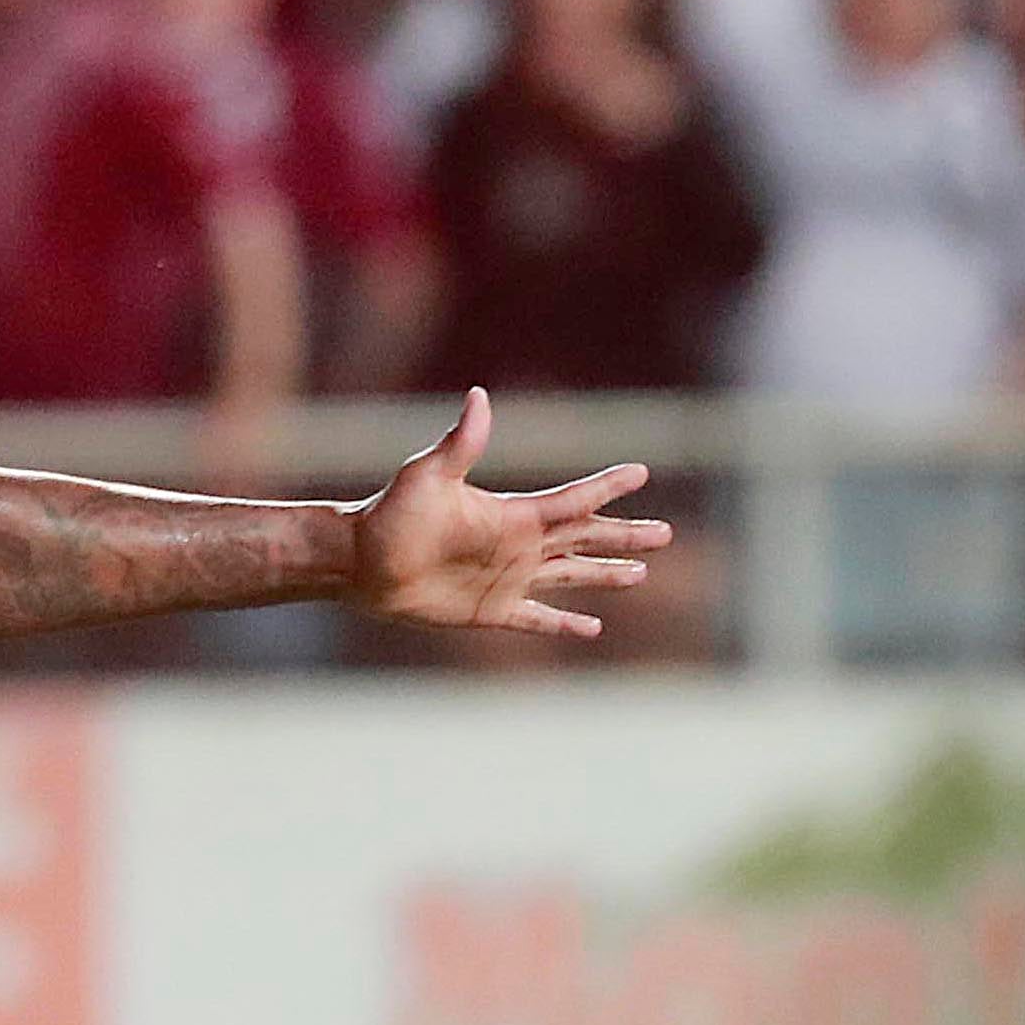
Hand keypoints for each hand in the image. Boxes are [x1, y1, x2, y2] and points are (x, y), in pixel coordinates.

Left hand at [348, 389, 668, 639]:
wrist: (359, 564)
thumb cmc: (389, 517)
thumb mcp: (427, 476)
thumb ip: (460, 443)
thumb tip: (477, 397)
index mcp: (514, 514)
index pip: (574, 499)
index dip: (608, 488)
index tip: (641, 473)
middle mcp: (519, 546)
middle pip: (586, 538)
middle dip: (624, 536)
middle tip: (666, 535)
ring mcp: (508, 579)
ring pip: (572, 576)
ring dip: (606, 575)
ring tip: (639, 574)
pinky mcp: (491, 610)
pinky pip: (537, 618)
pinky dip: (564, 623)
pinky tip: (591, 628)